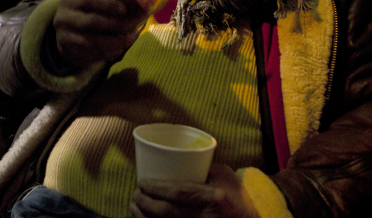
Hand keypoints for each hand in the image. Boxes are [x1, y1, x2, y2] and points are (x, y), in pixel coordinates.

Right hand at [53, 0, 142, 67]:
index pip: (89, 1)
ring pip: (90, 42)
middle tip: (130, 29)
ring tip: (127, 41)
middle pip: (90, 22)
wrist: (64, 31)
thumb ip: (106, 6)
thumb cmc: (84, 14)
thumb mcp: (89, 5)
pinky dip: (107, 54)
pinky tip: (118, 50)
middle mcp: (62, 19)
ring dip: (112, 43)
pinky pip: (90, 55)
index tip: (124, 10)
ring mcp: (63, 38)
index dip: (107, 5)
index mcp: (69, 2)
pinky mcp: (69, 54)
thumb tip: (133, 10)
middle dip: (113, 26)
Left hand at [129, 164, 258, 217]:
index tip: (142, 183)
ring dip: (142, 217)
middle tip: (135, 193)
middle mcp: (205, 217)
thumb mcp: (226, 177)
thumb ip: (204, 166)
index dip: (156, 188)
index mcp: (214, 198)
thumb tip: (178, 158)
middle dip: (145, 203)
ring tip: (133, 205)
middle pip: (166, 212)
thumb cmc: (237, 199)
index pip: (179, 193)